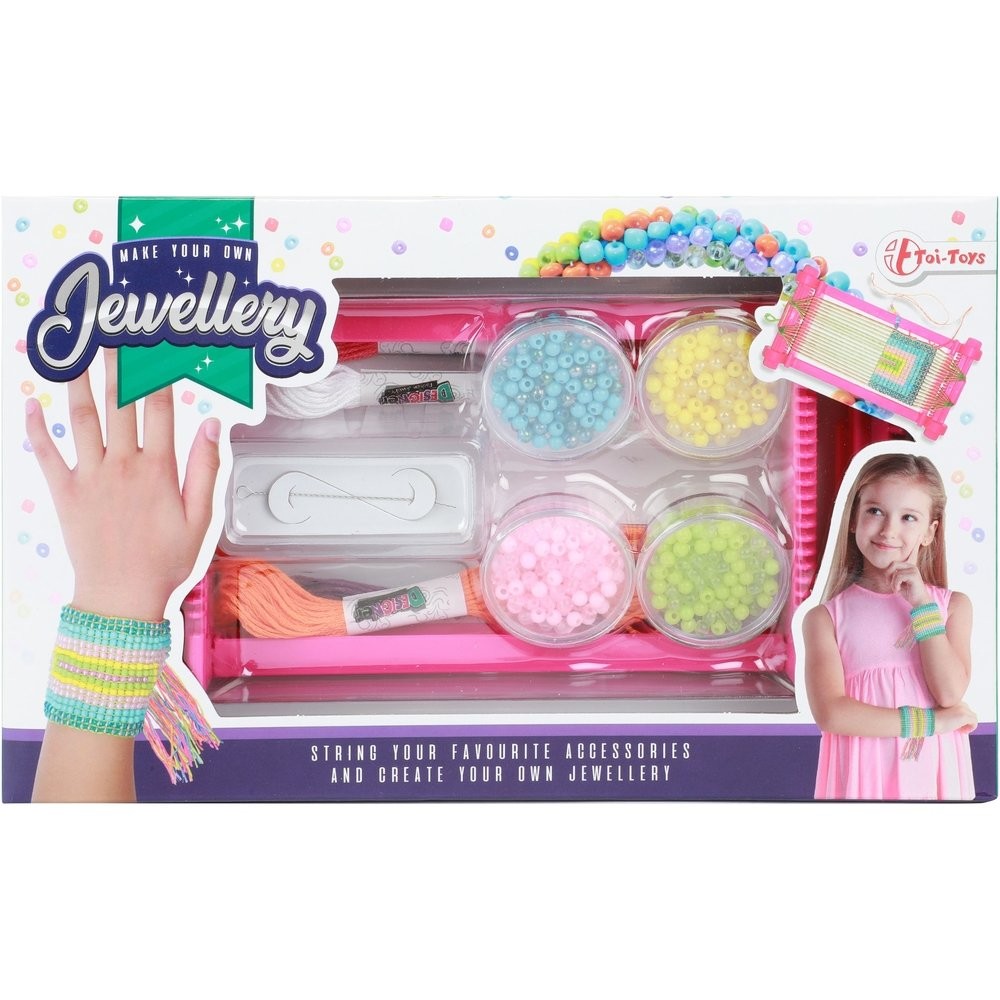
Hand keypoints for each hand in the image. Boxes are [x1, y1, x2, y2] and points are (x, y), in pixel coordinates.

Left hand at [25, 349, 221, 621]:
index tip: (159, 342)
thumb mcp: (200, 518)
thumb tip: (213, 424)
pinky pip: (45, 454)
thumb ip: (205, 467)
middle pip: (120, 402)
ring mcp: (89, 476)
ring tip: (75, 349)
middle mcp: (121, 465)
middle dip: (118, 362)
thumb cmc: (164, 562)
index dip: (160, 370)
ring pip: (81, 418)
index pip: (161, 407)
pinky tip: (29, 402)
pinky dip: (36, 427)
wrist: (121, 597)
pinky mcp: (63, 493)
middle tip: (113, 328)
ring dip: (78, 381)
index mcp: (158, 469)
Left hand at [888, 541, 931, 606]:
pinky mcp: (914, 576)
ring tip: (896, 589)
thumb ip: (892, 575)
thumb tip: (884, 570)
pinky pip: (898, 577)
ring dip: (892, 583)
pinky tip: (898, 590)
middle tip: (889, 584)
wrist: (920, 602)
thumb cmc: (909, 593)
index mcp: (908, 567)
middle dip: (888, 575)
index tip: (888, 582)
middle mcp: (912, 567)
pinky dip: (895, 585)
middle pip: (893, 564)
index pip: (893, 563)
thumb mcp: (898, 582)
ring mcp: (914, 571)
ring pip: (895, 573)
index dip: (888, 572)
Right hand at [935, 702, 977, 734]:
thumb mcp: (942, 712)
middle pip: (969, 711)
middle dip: (966, 720)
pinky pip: (974, 722)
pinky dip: (971, 727)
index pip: (962, 707)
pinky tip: (963, 731)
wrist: (929, 721)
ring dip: (968, 724)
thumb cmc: (932, 719)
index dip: (960, 716)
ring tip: (961, 730)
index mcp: (952, 700)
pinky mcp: (965, 716)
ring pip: (972, 716)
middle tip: (958, 727)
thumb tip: (955, 720)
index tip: (955, 723)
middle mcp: (959, 702)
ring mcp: (963, 708)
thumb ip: (950, 712)